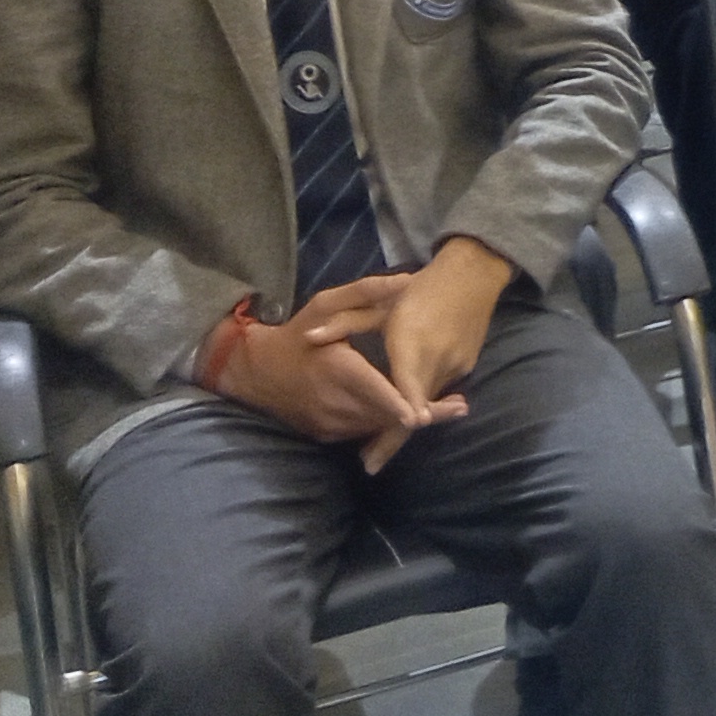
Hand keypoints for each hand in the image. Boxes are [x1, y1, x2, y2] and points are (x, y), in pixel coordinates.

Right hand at [219, 274, 457, 456]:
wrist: (256, 372)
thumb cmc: (297, 333)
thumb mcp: (326, 303)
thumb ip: (368, 292)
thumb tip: (409, 280)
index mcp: (336, 369)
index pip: (372, 390)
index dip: (398, 404)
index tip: (423, 414)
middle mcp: (332, 402)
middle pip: (383, 415)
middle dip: (421, 413)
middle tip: (459, 407)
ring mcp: (328, 423)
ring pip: (376, 427)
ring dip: (407, 420)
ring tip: (448, 410)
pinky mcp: (327, 435)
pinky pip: (362, 432)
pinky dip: (385, 424)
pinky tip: (411, 414)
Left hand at [364, 236, 513, 464]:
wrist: (472, 276)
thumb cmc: (420, 289)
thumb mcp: (381, 301)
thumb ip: (344, 320)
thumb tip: (310, 337)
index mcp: (414, 342)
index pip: (409, 385)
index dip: (403, 409)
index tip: (393, 434)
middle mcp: (438, 359)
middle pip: (417, 408)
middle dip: (393, 438)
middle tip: (368, 465)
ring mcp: (455, 366)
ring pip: (427, 403)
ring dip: (404, 423)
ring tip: (376, 452)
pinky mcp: (465, 366)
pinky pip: (436, 392)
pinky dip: (419, 407)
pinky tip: (402, 420)